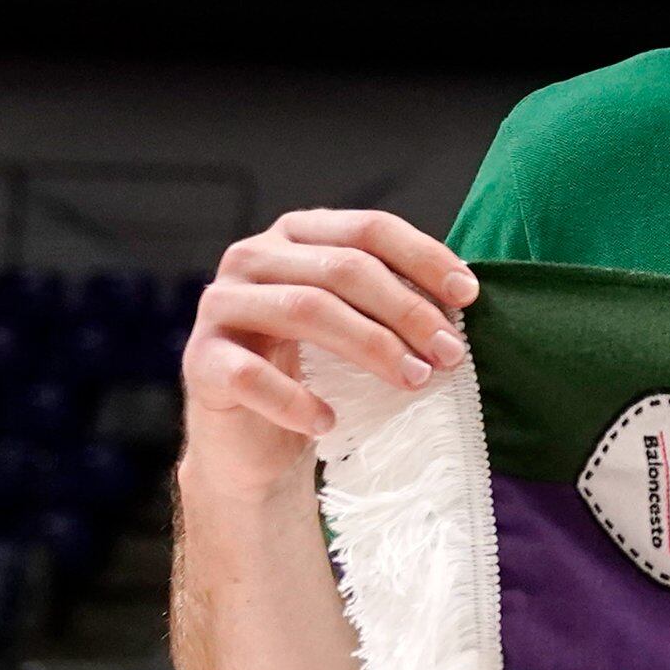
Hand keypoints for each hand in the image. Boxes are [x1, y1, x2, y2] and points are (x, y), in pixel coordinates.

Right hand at [181, 210, 476, 496]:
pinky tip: (328, 422)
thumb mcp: (356, 324)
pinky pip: (251, 374)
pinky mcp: (201, 359)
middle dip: (407, 310)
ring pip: (306, 308)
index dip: (423, 257)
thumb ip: (393, 300)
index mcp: (296, 236)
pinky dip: (296, 400)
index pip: (368, 228)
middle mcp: (253, 257)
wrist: (250, 441)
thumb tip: (465, 298)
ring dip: (371, 346)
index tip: (468, 296)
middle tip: (450, 354)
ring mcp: (220, 306)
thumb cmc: (314, 373)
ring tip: (415, 380)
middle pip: (343, 268)